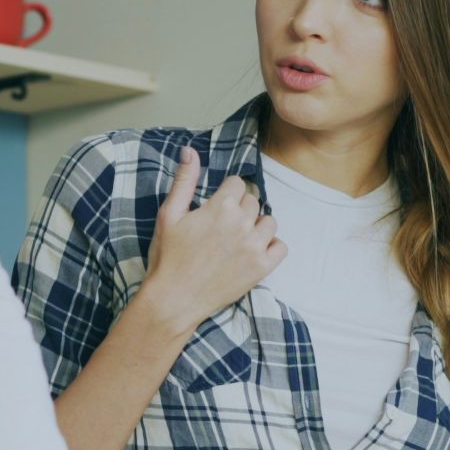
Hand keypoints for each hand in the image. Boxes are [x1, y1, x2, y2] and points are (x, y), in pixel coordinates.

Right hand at [140, 146, 285, 335]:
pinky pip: (281, 246)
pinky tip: (252, 250)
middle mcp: (242, 224)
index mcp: (220, 207)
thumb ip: (184, 180)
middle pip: (252, 201)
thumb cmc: (168, 256)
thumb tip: (190, 150)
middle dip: (239, 208)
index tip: (214, 207)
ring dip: (256, 225)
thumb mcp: (169, 214)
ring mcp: (255, 247)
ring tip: (236, 238)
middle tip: (220, 226)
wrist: (174, 300)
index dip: (225, 193)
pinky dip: (270, 246)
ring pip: (269, 221)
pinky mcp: (262, 268)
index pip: (238, 184)